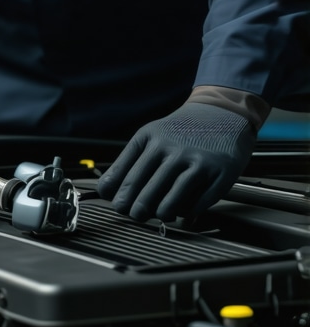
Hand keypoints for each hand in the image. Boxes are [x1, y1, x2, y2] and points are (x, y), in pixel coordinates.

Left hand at [97, 103, 256, 221]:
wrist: (223, 111)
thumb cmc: (180, 131)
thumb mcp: (149, 136)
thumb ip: (127, 162)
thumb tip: (104, 192)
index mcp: (149, 139)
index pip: (124, 178)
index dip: (118, 198)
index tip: (119, 205)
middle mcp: (172, 149)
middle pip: (143, 195)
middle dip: (136, 212)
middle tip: (138, 214)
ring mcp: (196, 162)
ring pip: (167, 206)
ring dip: (160, 215)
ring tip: (161, 212)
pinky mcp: (219, 174)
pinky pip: (194, 207)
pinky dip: (185, 215)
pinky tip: (183, 210)